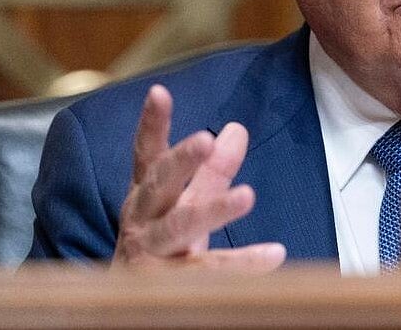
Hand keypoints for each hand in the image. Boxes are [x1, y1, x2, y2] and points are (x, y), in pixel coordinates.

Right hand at [111, 84, 285, 270]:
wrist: (126, 311)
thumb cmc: (161, 249)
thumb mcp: (185, 206)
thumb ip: (212, 172)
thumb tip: (236, 129)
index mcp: (146, 197)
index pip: (148, 155)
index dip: (152, 124)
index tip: (159, 92)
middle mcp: (142, 222)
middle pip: (159, 186)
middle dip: (181, 161)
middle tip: (205, 138)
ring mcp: (150, 256)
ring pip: (180, 228)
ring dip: (213, 210)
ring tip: (247, 196)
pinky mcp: (167, 288)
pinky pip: (209, 274)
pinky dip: (242, 264)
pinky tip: (274, 254)